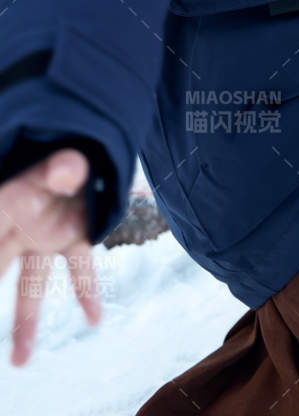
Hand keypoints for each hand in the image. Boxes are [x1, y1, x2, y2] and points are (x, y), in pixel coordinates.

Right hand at [0, 147, 101, 365]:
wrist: (84, 130)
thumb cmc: (61, 138)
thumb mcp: (60, 151)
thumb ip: (62, 163)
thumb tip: (68, 171)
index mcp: (6, 203)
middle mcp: (19, 225)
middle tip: (0, 352)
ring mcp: (43, 233)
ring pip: (30, 285)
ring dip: (26, 322)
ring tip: (20, 361)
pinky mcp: (71, 233)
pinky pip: (78, 267)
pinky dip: (86, 291)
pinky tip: (96, 318)